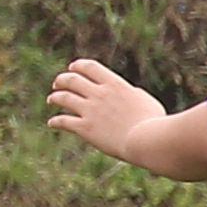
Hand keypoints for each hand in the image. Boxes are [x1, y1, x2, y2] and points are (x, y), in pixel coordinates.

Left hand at [45, 60, 162, 151]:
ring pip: (64, 98)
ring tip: (52, 99)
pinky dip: (56, 121)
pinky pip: (64, 121)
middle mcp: (99, 94)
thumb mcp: (147, 102)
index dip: (78, 66)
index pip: (90, 67)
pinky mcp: (85, 128)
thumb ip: (134, 95)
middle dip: (62, 80)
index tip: (72, 68)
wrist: (147, 140)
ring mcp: (90, 110)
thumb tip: (131, 93)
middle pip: (72, 79)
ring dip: (55, 97)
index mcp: (115, 84)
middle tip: (57, 83)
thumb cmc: (155, 123)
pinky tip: (52, 123)